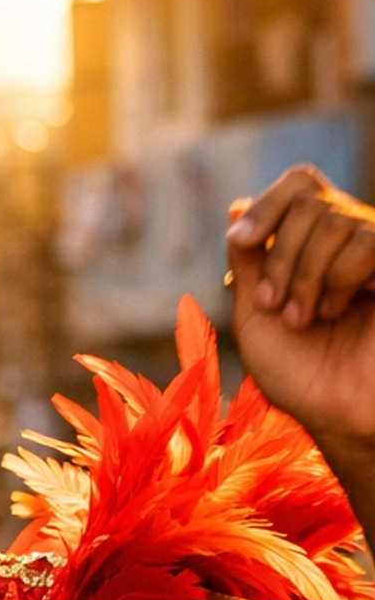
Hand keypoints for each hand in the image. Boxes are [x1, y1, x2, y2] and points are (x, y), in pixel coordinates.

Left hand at [227, 166, 374, 449]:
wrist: (338, 414)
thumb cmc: (298, 375)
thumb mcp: (255, 314)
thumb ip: (249, 261)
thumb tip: (237, 207)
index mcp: (315, 244)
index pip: (300, 185)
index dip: (269, 203)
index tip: (243, 242)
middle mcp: (350, 239)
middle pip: (310, 200)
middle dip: (279, 256)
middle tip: (273, 306)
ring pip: (335, 219)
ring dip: (303, 274)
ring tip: (303, 320)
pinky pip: (366, 242)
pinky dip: (338, 277)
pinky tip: (335, 311)